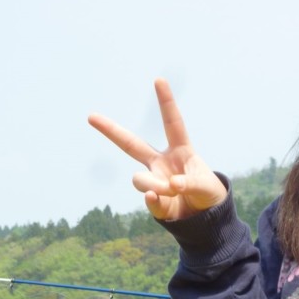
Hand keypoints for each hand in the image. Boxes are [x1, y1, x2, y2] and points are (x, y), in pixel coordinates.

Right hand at [88, 78, 226, 220]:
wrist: (206, 219)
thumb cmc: (208, 194)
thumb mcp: (207, 185)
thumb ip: (191, 183)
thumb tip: (170, 185)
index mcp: (181, 150)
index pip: (173, 123)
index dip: (166, 102)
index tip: (159, 80)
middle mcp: (162, 163)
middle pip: (132, 144)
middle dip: (111, 130)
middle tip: (90, 116)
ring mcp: (154, 182)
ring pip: (140, 179)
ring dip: (155, 185)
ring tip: (172, 191)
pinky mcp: (154, 203)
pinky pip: (148, 201)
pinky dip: (154, 201)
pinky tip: (159, 198)